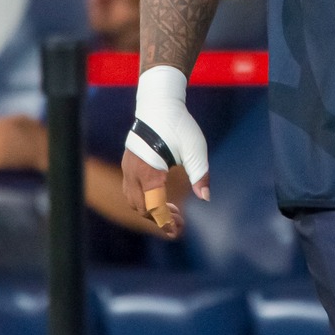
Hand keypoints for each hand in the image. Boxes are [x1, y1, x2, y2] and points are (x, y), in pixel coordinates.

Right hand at [122, 67, 208, 238]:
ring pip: (134, 201)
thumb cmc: (179, 126)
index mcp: (150, 173)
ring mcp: (128, 168)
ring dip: (151, 210)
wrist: (158, 104)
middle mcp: (135, 173)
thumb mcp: (196, 150)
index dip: (166, 223)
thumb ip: (200, 174)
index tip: (178, 231)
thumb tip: (206, 197)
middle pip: (142, 209)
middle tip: (180, 220)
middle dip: (160, 218)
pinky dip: (144, 199)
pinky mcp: (128, 163)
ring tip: (172, 209)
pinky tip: (161, 194)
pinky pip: (131, 190)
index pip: (155, 208)